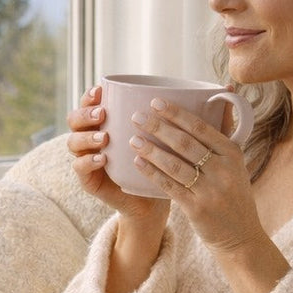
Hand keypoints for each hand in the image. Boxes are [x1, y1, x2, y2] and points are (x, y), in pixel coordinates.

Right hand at [65, 86, 168, 223]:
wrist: (153, 202)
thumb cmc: (161, 164)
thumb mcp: (168, 138)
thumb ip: (181, 116)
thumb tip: (219, 91)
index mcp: (106, 123)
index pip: (89, 103)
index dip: (90, 95)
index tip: (101, 90)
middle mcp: (92, 138)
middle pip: (74, 119)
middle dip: (85, 113)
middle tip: (102, 114)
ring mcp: (87, 159)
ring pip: (73, 142)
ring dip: (86, 137)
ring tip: (103, 138)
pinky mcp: (89, 180)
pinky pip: (78, 169)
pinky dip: (88, 162)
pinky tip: (102, 159)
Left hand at [129, 96, 264, 253]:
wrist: (239, 234)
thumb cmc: (232, 192)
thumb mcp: (235, 162)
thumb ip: (225, 130)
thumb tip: (224, 92)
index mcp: (232, 153)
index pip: (201, 127)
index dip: (176, 114)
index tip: (155, 102)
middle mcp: (223, 169)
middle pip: (185, 143)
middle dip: (159, 128)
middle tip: (136, 116)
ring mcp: (211, 190)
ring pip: (175, 165)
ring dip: (151, 151)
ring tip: (133, 139)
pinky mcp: (198, 209)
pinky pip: (170, 187)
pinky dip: (152, 173)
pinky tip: (138, 163)